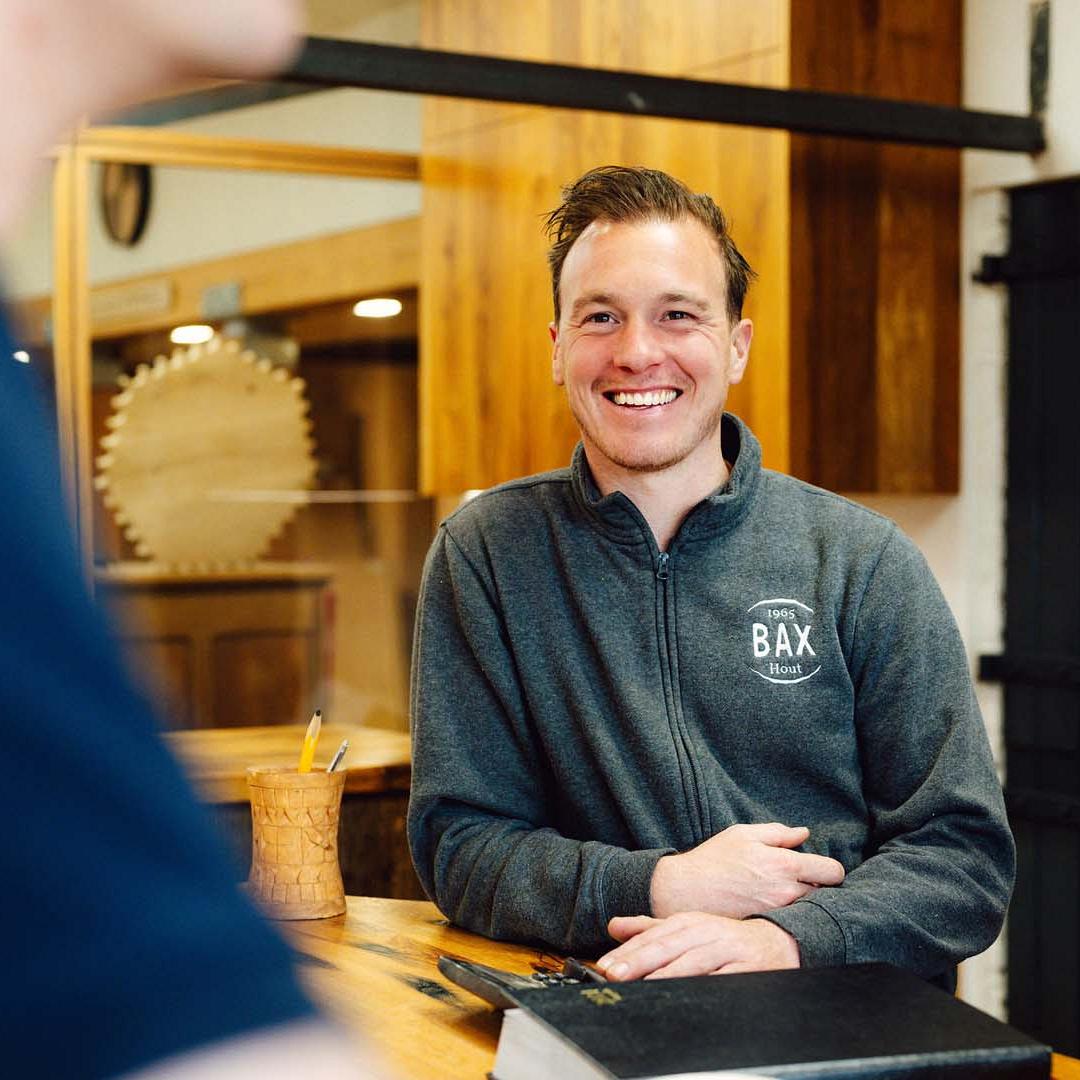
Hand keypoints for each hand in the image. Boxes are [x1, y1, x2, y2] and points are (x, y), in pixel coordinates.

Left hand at [597, 912, 799, 979]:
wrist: (776, 941)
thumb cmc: (725, 938)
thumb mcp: (687, 928)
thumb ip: (649, 928)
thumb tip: (613, 926)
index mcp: (689, 922)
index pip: (653, 936)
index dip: (628, 951)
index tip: (605, 966)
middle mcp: (706, 932)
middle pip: (668, 946)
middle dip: (639, 960)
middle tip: (615, 974)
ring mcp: (727, 949)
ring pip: (693, 960)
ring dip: (668, 972)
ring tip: (644, 984)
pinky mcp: (747, 968)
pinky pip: (724, 977)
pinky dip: (707, 984)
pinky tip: (690, 992)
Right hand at [649, 822, 843, 918]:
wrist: (685, 891)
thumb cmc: (713, 859)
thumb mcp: (743, 834)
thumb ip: (778, 833)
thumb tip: (804, 834)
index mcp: (784, 864)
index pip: (832, 872)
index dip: (831, 869)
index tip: (820, 868)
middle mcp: (786, 892)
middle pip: (825, 893)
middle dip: (817, 886)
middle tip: (799, 879)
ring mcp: (777, 912)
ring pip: (808, 908)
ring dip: (803, 901)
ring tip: (784, 892)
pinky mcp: (767, 926)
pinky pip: (790, 920)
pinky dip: (788, 913)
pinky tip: (773, 905)